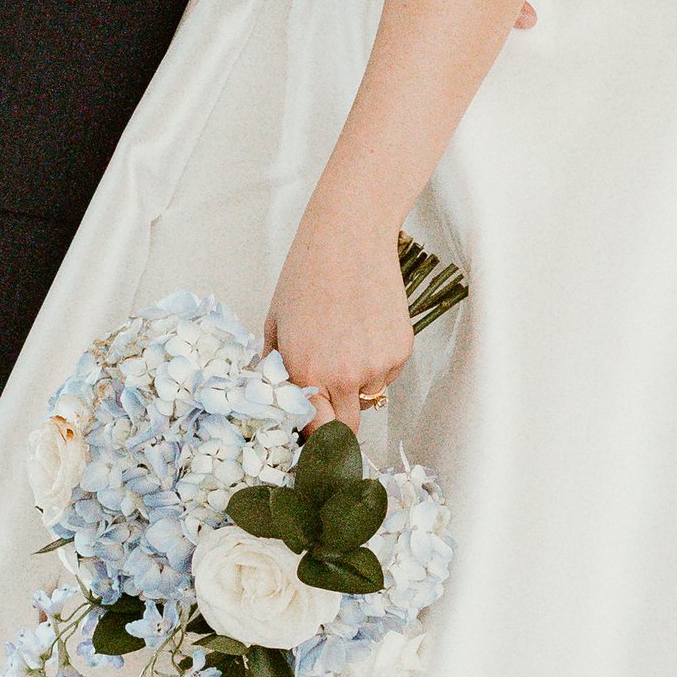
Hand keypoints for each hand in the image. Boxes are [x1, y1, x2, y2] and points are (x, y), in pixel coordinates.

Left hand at [267, 205, 412, 423]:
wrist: (348, 239)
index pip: (318, 434)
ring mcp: (378, 365)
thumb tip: (280, 402)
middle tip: (330, 394)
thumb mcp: (275, 326)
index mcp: (307, 373)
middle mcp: (345, 377)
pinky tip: (365, 328)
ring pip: (368, 396)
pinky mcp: (401, 350)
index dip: (316, 436)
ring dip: (357, 383)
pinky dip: (378, 362)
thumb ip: (276, 371)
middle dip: (338, 419)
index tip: (314, 432)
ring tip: (347, 340)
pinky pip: (388, 373)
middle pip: (349, 429)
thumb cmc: (305, 277)